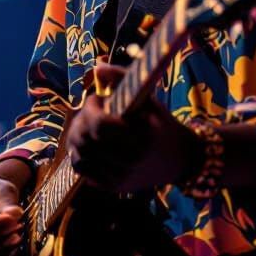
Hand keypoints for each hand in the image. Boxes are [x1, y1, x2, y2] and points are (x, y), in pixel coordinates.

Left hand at [66, 63, 200, 193]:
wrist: (177, 160)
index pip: (100, 125)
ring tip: (89, 125)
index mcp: (142, 138)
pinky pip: (82, 170)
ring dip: (78, 135)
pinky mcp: (112, 187)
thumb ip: (122, 79)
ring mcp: (120, 178)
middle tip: (92, 111)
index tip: (99, 99)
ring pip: (80, 155)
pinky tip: (89, 142)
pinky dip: (79, 153)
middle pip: (86, 140)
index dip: (92, 107)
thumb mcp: (148, 98)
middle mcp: (130, 163)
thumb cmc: (160, 124)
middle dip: (82, 119)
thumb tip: (97, 67)